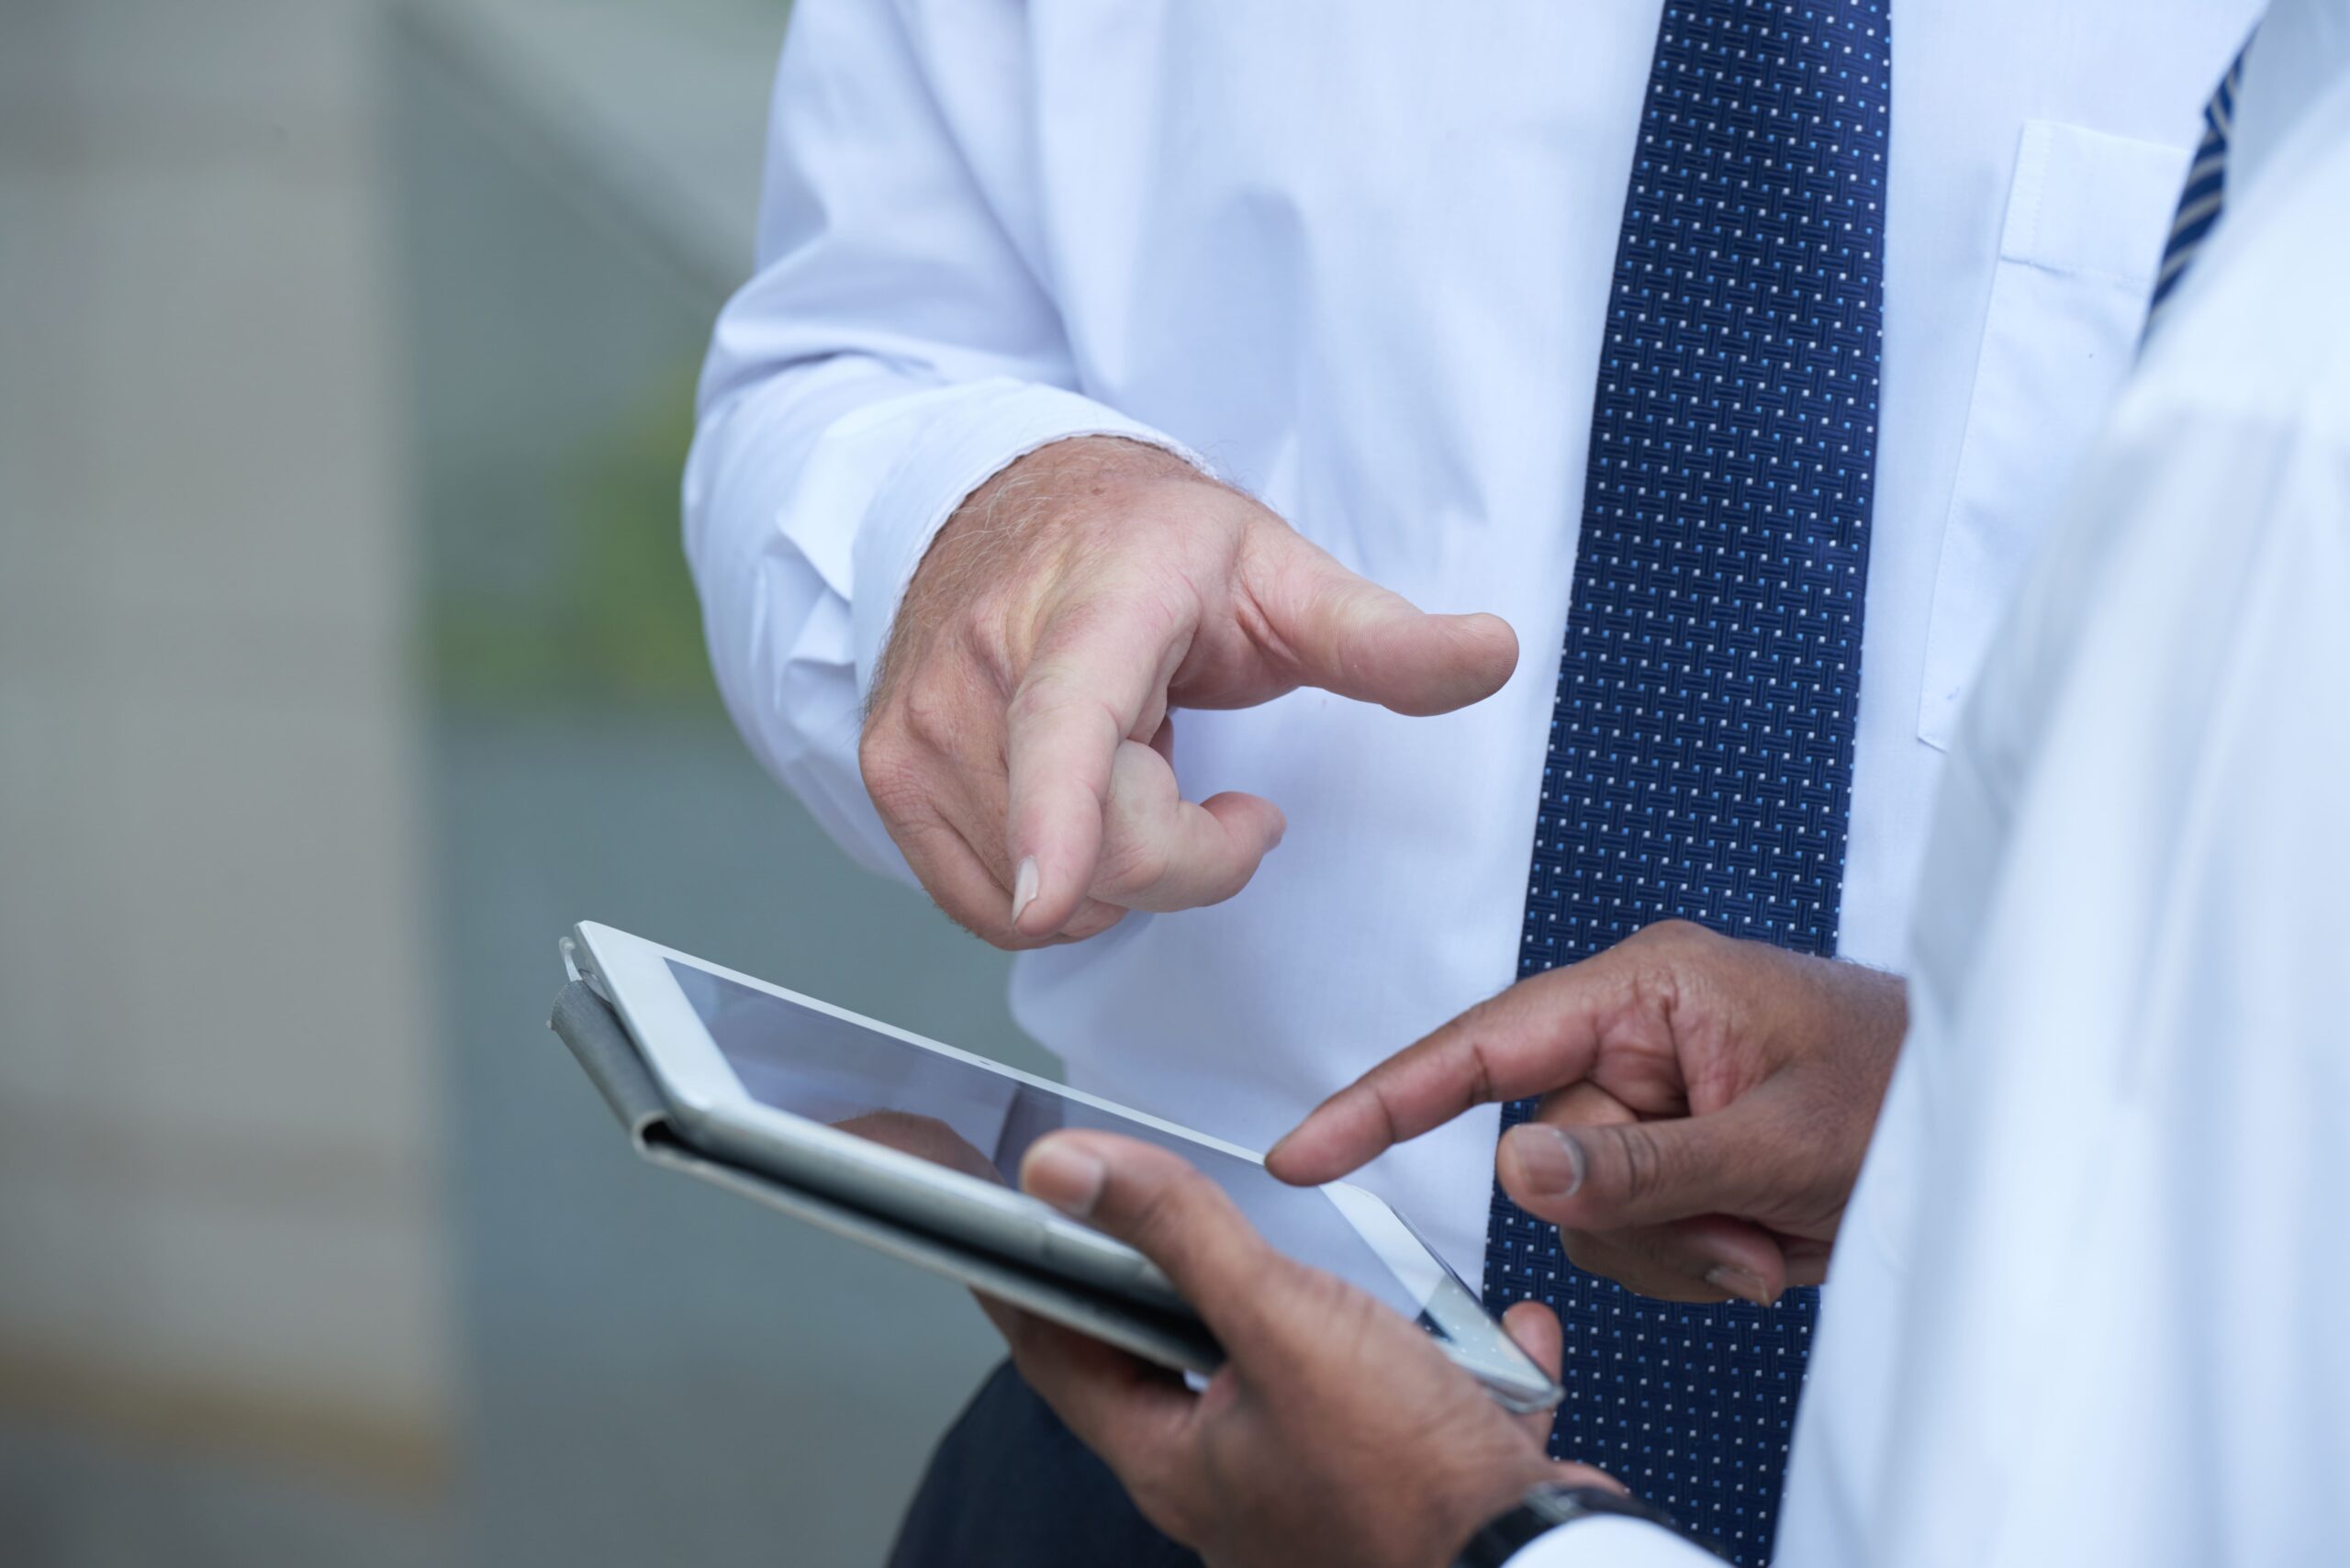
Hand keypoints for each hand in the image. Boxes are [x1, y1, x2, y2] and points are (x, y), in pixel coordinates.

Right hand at [860, 436, 1516, 946]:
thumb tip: (1494, 654)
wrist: (1002, 503)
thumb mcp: (1275, 570)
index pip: (1067, 724)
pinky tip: (1076, 803)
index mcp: (1090, 610)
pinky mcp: (887, 780)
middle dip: (1187, 852)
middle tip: (1214, 782)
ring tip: (1128, 766)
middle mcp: (980, 672)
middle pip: (1099, 854)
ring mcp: (919, 732)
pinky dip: (1056, 885)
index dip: (1061, 817)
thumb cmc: (1143, 543)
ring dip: (1118, 866)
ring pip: (1047, 900)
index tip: (1054, 891)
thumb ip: (1380, 635)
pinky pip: (993, 910)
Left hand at [999, 1131, 1615, 1567]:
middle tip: (1138, 1217)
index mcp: (1176, 1460)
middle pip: (1171, 1364)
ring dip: (1311, 1317)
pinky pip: (1413, 1406)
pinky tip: (1486, 1327)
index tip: (977, 1218)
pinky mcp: (1412, 1489)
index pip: (1056, 1349)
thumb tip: (1062, 1168)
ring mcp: (1323, 1493)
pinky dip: (1442, 1356)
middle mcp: (1236, 1486)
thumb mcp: (1279, 1321)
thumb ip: (1176, 1233)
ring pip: (1295, 1384)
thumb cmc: (1411, 1480)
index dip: (1014, 1273)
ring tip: (1319, 1258)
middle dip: (1165, 1284)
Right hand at [1267, 921, 1907, 1304]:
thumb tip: (1510, 1166)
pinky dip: (1701, 1255)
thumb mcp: (1781, 1142)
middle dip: (1637, 1213)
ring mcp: (1660, 1092)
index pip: (1483, 1045)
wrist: (1998, 1121)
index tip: (1305, 1152)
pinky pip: (1635, 1229)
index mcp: (1649, 988)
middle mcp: (1640, 1032)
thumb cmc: (1914, 1087)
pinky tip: (1773, 1234)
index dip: (1384, 1100)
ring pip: (1587, 1208)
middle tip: (1743, 1224)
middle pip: (1546, 1151)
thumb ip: (1641, 1162)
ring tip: (1773, 1228)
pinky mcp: (1681, 1145)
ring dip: (1679, 1245)